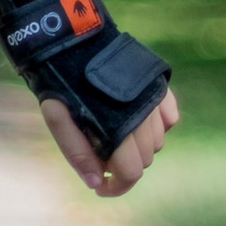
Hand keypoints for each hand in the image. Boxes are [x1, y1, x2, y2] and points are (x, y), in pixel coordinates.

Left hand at [43, 84, 179, 199]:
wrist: (74, 38)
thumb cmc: (61, 79)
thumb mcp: (56, 117)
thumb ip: (76, 152)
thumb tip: (95, 183)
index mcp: (119, 129)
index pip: (131, 173)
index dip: (117, 186)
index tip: (101, 187)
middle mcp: (144, 117)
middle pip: (144, 160)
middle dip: (123, 165)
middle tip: (100, 154)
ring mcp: (155, 100)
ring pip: (157, 141)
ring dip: (138, 145)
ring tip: (114, 132)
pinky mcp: (161, 86)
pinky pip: (170, 118)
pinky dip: (157, 125)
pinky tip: (136, 117)